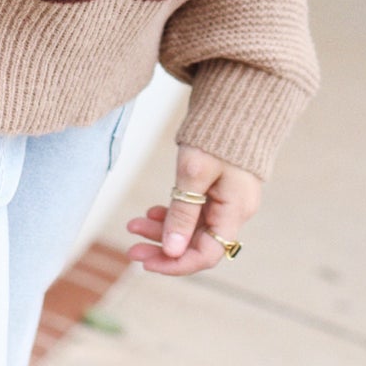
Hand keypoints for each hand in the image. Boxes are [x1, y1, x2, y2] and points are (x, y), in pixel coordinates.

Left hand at [125, 144, 261, 275]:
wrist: (234, 102)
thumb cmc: (216, 134)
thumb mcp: (193, 172)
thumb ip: (183, 213)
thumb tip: (171, 252)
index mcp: (235, 210)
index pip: (207, 254)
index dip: (176, 263)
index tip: (146, 261)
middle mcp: (234, 211)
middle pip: (197, 244)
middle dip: (163, 248)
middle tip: (130, 249)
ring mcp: (227, 201)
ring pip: (192, 228)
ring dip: (163, 231)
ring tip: (133, 225)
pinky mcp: (219, 190)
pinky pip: (194, 212)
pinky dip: (172, 214)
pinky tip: (151, 212)